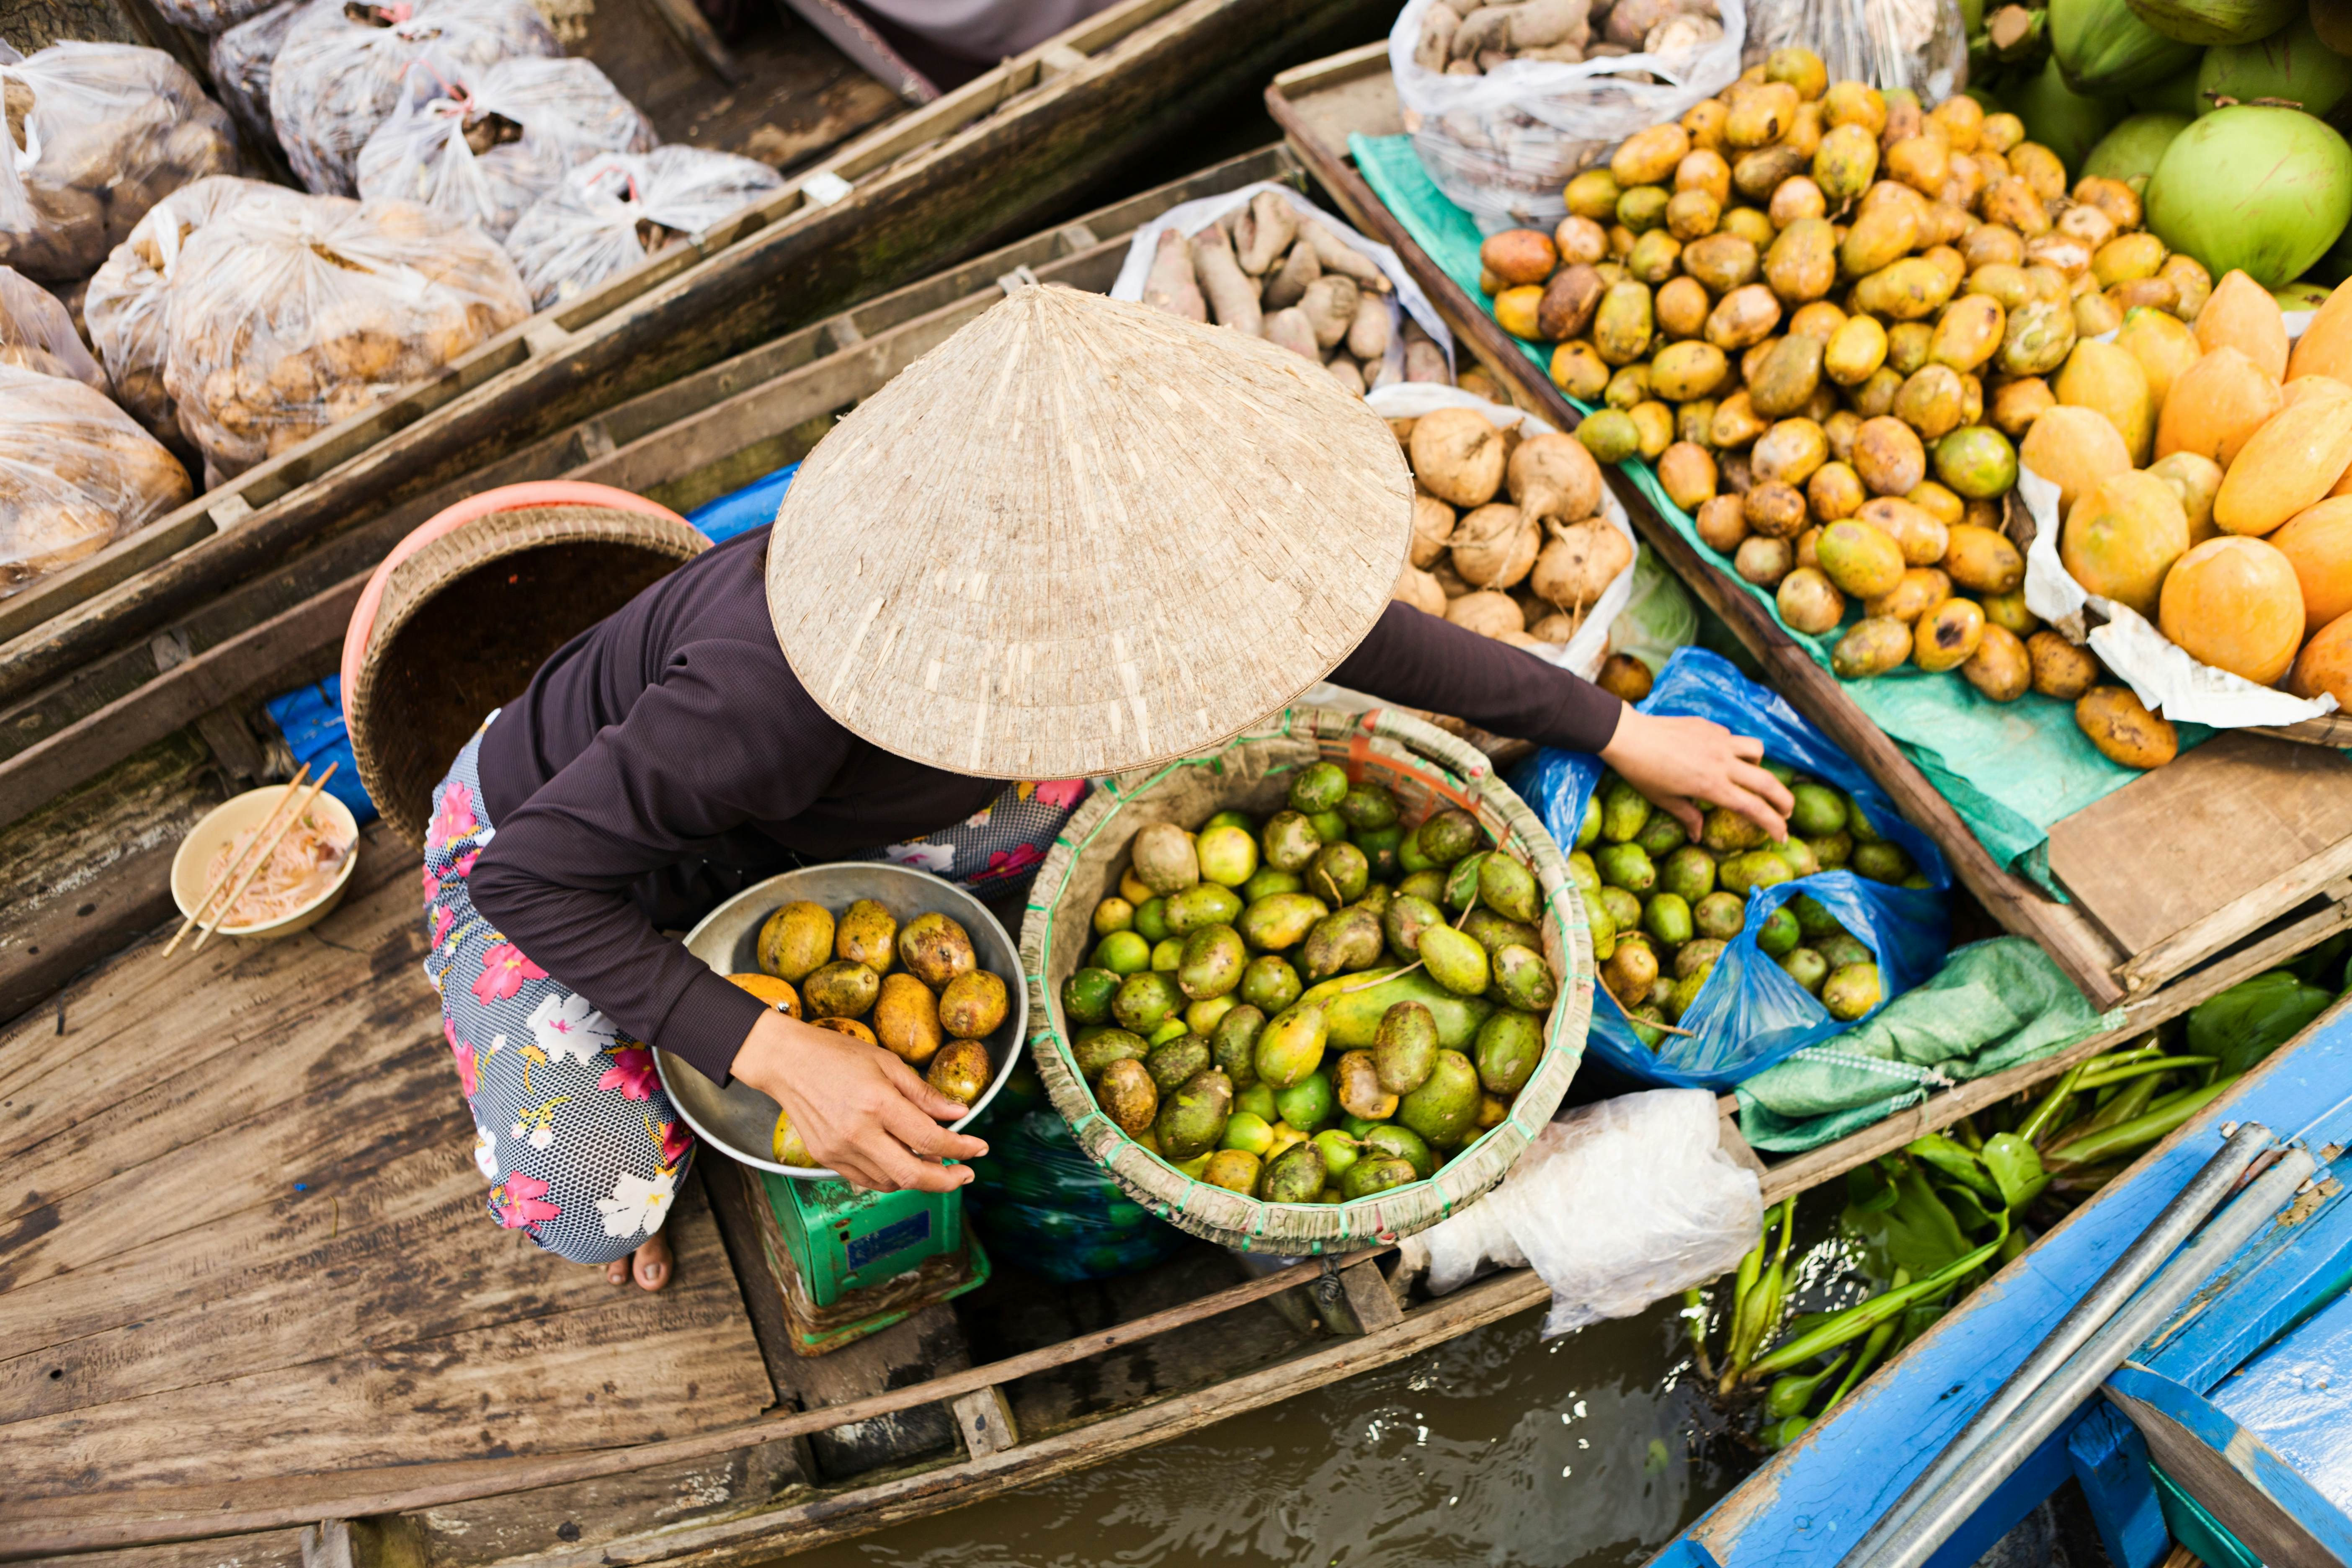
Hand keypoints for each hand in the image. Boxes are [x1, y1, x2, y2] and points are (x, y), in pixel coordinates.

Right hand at [728, 1008, 986, 1191]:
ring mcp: (840, 1150)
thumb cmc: (836, 1055)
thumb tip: (958, 1114)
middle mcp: (858, 1133)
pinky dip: (891, 1177)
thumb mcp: (887, 1063)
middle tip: (965, 1174)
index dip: (961, 1148)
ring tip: (935, 1164)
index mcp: (877, 1103)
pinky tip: (903, 1162)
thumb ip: (924, 1094)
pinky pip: (868, 1180)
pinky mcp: (826, 1159)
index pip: (931, 1139)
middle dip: (947, 1181)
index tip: (979, 1148)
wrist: (785, 1062)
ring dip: (919, 1178)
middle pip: (913, 1175)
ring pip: (891, 1182)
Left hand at [1599, 706, 1792, 843]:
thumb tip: (1699, 835)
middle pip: (1768, 782)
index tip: (1783, 836)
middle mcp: (1722, 763)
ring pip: (1758, 751)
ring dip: (1760, 765)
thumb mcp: (1665, 800)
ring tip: (1750, 775)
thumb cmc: (1642, 773)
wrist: (1628, 736)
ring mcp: (1718, 741)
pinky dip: (1733, 749)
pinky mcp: (1710, 726)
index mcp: (1712, 787)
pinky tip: (1717, 755)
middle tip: (1788, 811)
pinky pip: (1732, 738)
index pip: (1754, 809)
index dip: (1774, 825)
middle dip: (1785, 800)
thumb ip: (1689, 817)